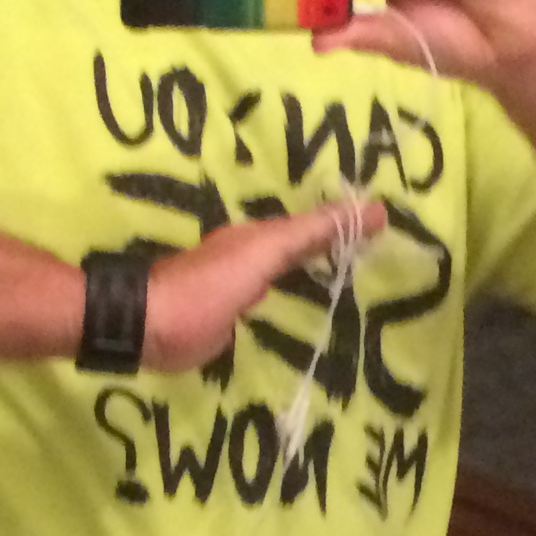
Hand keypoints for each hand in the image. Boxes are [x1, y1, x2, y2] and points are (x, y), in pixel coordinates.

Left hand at [139, 199, 385, 371]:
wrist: (151, 328)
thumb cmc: (210, 286)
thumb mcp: (265, 253)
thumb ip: (312, 233)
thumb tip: (373, 208)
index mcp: (258, 236)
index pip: (313, 224)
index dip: (344, 224)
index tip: (383, 225)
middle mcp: (249, 257)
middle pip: (299, 246)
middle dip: (331, 246)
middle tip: (374, 253)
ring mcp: (237, 289)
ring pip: (285, 274)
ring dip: (312, 273)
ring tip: (349, 281)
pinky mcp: (228, 321)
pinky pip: (271, 305)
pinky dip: (292, 302)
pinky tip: (304, 314)